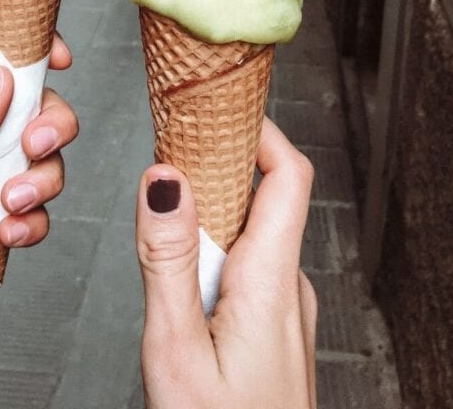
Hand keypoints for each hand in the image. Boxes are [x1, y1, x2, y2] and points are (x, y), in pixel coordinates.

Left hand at [0, 37, 77, 332]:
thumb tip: (4, 85)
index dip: (35, 50)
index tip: (61, 58)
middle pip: (38, 111)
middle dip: (53, 124)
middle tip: (34, 145)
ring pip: (43, 164)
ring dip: (44, 179)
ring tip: (9, 201)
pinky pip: (30, 217)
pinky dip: (35, 222)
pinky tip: (11, 230)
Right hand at [136, 118, 316, 408]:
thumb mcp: (175, 349)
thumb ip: (167, 259)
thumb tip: (164, 179)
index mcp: (272, 281)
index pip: (287, 173)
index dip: (256, 127)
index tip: (216, 104)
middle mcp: (290, 287)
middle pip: (265, 194)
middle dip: (217, 164)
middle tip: (167, 154)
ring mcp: (287, 309)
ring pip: (253, 232)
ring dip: (211, 210)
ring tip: (163, 214)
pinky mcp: (276, 329)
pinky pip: (251, 264)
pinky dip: (216, 247)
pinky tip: (181, 269)